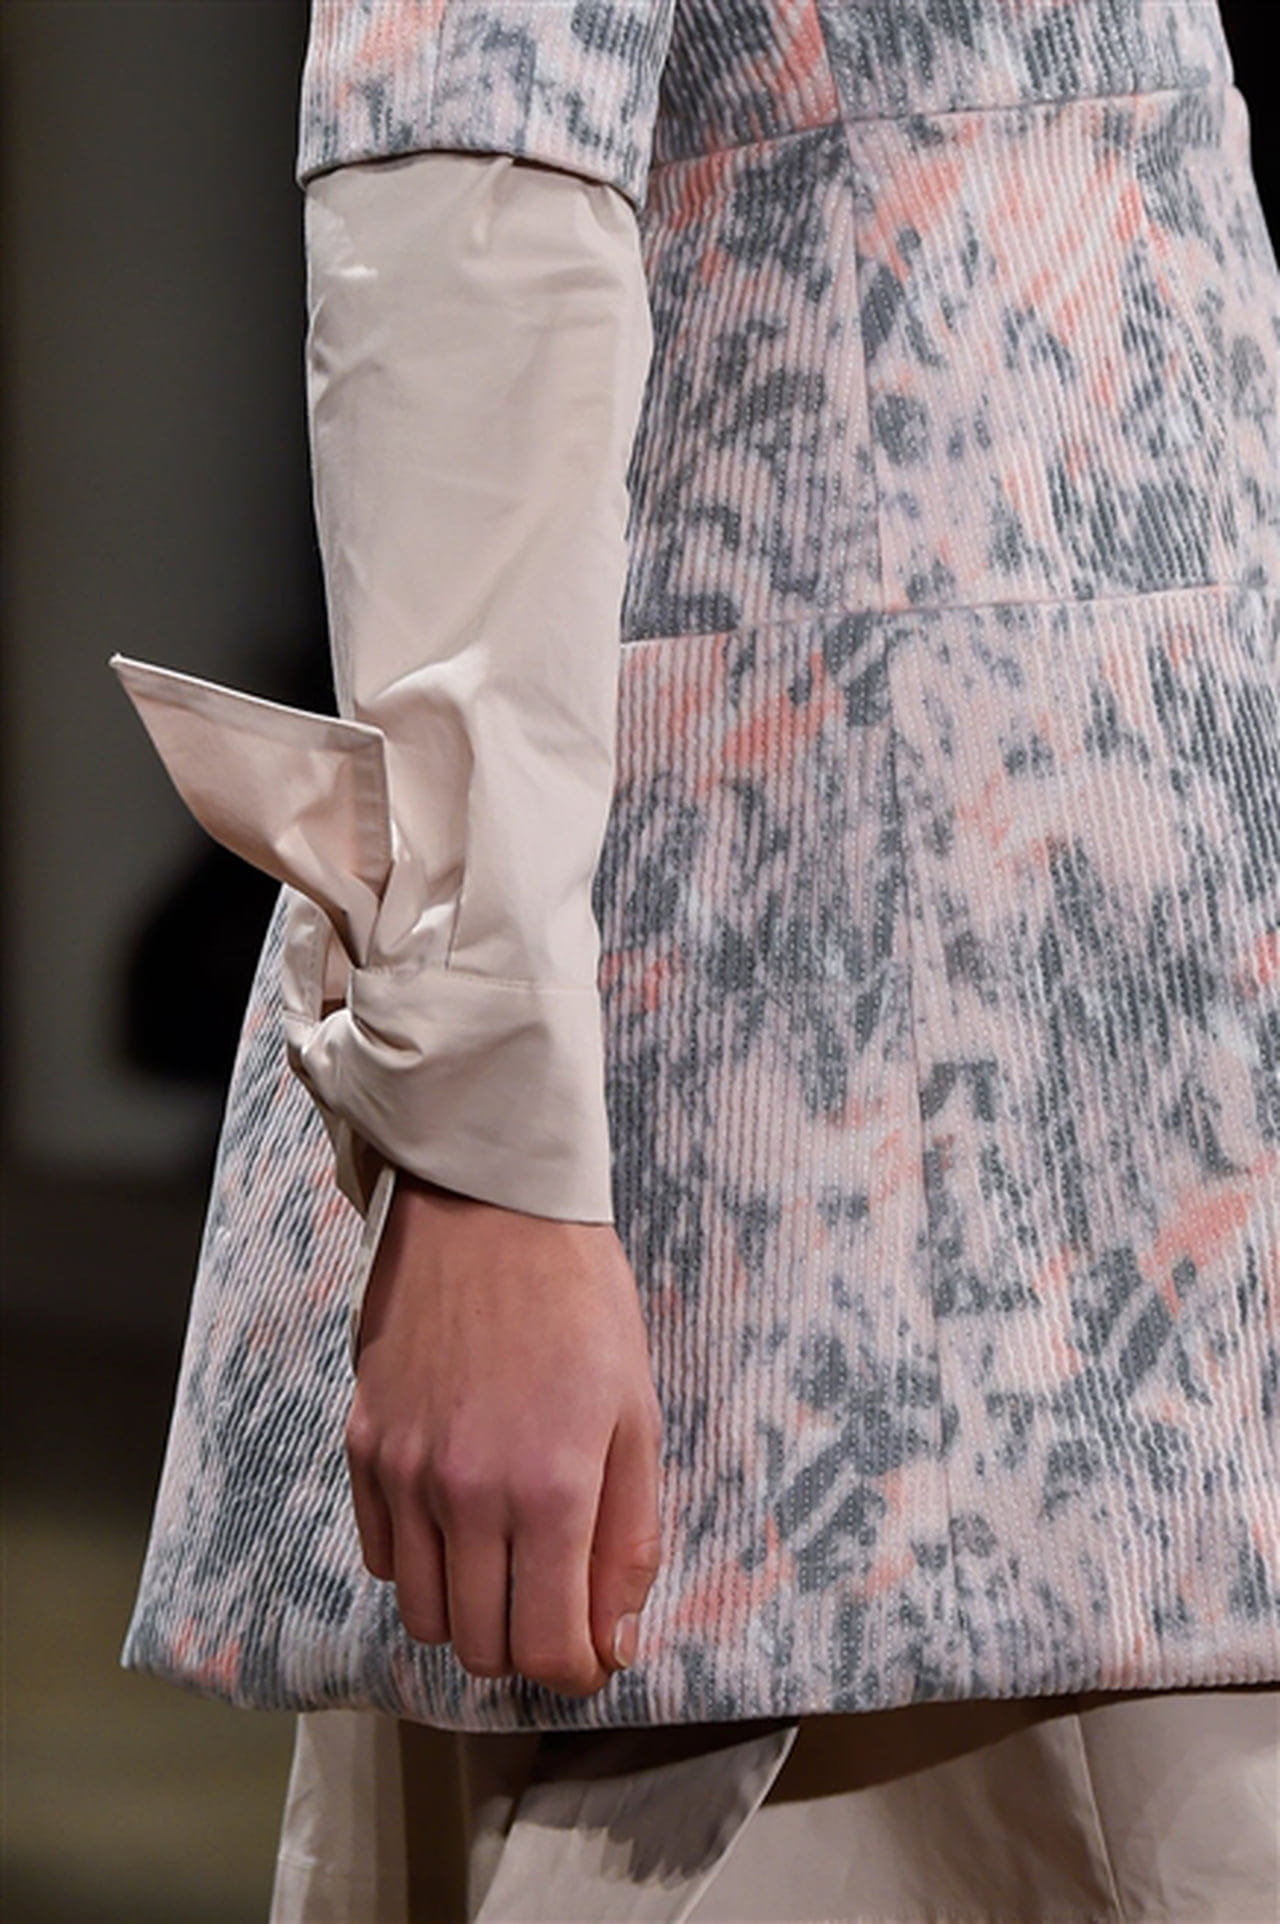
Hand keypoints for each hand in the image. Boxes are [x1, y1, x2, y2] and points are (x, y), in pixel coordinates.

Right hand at [344, 1171, 663, 1696]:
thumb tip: (615, 1641)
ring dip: (468, 1611)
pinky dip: (419, 1561)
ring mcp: (404, 1472)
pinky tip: (456, 1515)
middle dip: (524, 1647)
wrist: (489, 1209)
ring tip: (505, 1560)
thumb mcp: (636, 1415)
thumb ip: (630, 1538)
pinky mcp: (362, 1445)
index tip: (592, 1647)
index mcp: (551, 1491)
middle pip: (479, 1648)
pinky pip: (381, 1556)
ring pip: (422, 1615)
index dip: (578, 1669)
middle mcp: (467, 1495)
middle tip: (553, 1601)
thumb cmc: (580, 1304)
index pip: (550, 1651)